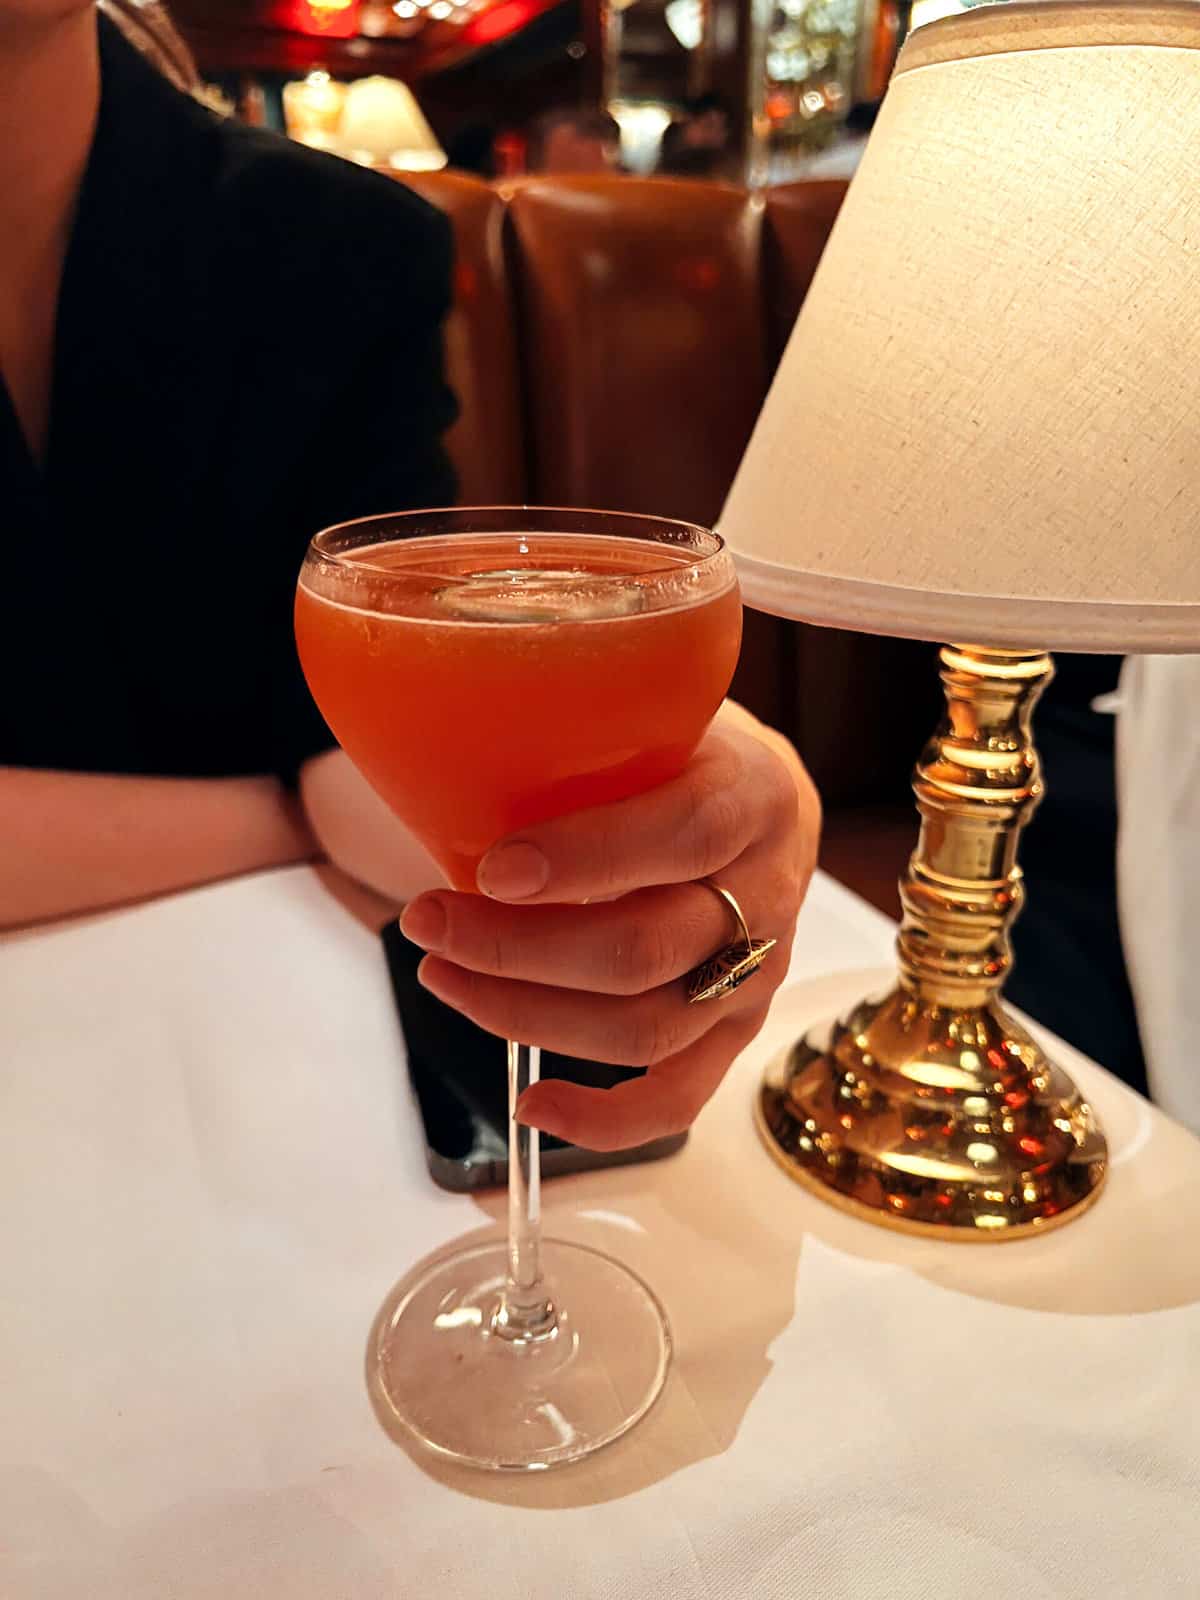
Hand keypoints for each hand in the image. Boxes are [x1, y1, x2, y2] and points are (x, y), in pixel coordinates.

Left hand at [399, 711, 819, 1149]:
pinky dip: (603, 1120)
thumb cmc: (676, 753)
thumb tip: (442, 746)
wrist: (753, 803)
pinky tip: (529, 1103)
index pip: (683, 834)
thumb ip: (582, 738)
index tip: (490, 869)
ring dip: (528, 1015)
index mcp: (753, 796)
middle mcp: (766, 893)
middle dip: (518, 947)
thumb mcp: (649, 716)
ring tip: (443, 975)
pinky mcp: (734, 1032)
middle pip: (646, 947)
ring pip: (645, 1027)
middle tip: (428, 923)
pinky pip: (678, 1097)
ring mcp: (755, 974)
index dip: (586, 858)